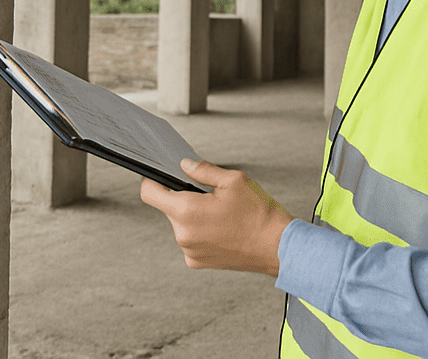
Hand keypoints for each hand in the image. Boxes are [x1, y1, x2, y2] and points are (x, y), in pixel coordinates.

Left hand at [140, 159, 293, 275]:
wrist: (277, 247)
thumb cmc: (258, 213)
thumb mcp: (233, 180)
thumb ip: (203, 171)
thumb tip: (185, 165)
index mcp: (187, 211)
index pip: (150, 194)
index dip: (151, 180)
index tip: (156, 173)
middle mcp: (182, 234)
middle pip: (168, 207)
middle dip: (182, 196)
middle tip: (208, 192)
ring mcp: (189, 251)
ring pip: (180, 223)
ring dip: (192, 214)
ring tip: (220, 211)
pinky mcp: (198, 262)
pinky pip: (190, 239)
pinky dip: (199, 230)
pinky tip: (221, 226)